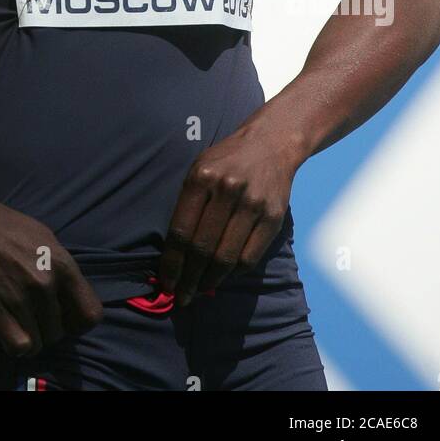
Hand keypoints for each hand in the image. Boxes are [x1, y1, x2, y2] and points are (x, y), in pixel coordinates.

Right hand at [0, 186, 103, 356]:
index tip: (62, 317)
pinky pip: (19, 348)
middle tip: (28, 314)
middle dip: (46, 328)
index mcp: (61, 263)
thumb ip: (58, 266)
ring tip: (14, 319)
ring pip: (39, 344)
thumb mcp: (41, 236)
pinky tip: (5, 330)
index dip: (77, 321)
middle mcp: (45, 283)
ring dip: (28, 337)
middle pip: (60, 332)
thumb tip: (68, 295)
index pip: (91, 314)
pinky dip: (14, 346)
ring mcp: (20, 298)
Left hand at [157, 122, 298, 305]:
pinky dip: (234, 272)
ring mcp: (252, 204)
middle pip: (202, 248)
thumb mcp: (199, 169)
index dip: (172, 263)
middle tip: (181, 297)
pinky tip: (224, 275)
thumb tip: (175, 254)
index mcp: (202, 177)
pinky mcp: (273, 217)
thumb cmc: (226, 160)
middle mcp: (227, 190)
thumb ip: (187, 206)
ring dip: (210, 280)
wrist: (271, 143)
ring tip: (199, 291)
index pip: (182, 231)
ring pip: (226, 257)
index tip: (166, 283)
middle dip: (188, 279)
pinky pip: (249, 257)